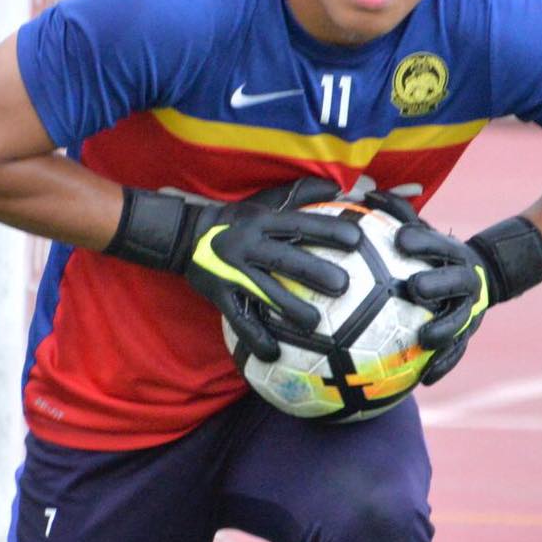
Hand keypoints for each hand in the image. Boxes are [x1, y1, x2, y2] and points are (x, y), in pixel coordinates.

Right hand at [105, 177, 361, 360]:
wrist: (185, 236)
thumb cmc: (237, 219)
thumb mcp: (265, 203)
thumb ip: (302, 195)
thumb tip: (342, 189)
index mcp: (262, 221)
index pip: (300, 224)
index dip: (328, 230)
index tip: (357, 240)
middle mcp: (248, 245)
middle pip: (283, 258)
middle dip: (313, 271)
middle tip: (342, 285)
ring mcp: (232, 271)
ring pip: (264, 291)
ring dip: (289, 308)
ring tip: (314, 323)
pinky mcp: (219, 294)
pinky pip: (239, 318)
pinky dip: (255, 336)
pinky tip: (273, 352)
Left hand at [358, 191, 541, 386]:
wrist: (484, 275)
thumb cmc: (433, 253)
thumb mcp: (420, 230)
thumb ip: (394, 214)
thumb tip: (360, 192)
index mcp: (453, 253)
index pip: (438, 244)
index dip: (422, 241)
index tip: (399, 240)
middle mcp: (465, 281)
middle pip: (455, 282)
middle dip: (437, 283)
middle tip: (414, 288)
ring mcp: (470, 310)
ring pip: (460, 322)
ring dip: (443, 330)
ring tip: (423, 339)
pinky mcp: (469, 336)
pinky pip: (457, 354)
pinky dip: (443, 367)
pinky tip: (425, 381)